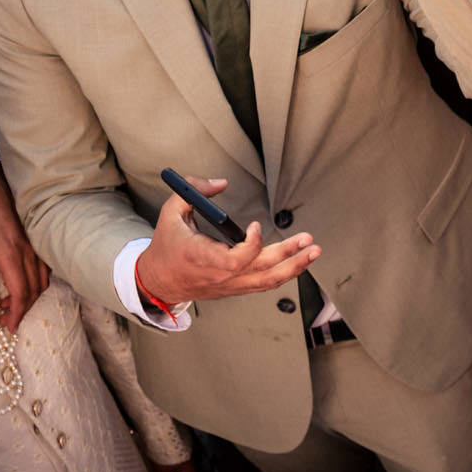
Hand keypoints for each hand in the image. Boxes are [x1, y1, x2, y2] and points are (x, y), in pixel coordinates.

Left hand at [0, 166, 48, 331]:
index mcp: (8, 251)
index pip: (20, 290)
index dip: (17, 312)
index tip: (8, 325)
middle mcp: (27, 248)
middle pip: (34, 288)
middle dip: (24, 308)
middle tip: (8, 320)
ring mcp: (35, 242)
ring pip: (43, 278)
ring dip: (32, 296)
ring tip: (14, 305)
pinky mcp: (36, 236)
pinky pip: (45, 266)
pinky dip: (38, 281)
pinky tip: (25, 284)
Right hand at [134, 177, 321, 304]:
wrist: (159, 281)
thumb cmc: (167, 247)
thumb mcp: (170, 213)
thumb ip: (192, 191)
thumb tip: (220, 183)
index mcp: (203, 259)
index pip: (236, 260)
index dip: (252, 245)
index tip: (257, 226)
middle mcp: (221, 276)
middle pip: (263, 271)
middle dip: (289, 255)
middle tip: (307, 240)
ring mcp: (231, 285)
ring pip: (269, 282)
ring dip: (294, 267)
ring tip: (312, 252)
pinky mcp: (236, 288)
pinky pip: (265, 284)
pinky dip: (284, 274)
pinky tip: (298, 263)